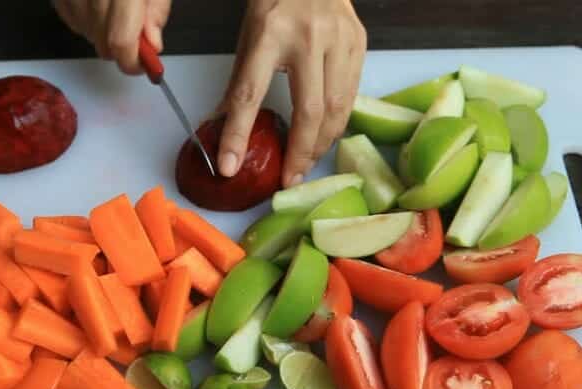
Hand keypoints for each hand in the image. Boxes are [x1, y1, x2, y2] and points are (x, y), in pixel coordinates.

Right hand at [52, 0, 171, 73]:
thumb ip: (156, 11)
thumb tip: (152, 44)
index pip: (121, 42)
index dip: (133, 62)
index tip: (145, 65)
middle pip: (102, 44)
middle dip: (122, 50)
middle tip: (135, 35)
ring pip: (86, 36)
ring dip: (104, 35)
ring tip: (116, 12)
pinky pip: (72, 21)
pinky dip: (86, 21)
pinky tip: (98, 6)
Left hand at [216, 0, 366, 186]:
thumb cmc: (276, 2)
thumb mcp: (248, 38)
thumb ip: (239, 84)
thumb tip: (221, 129)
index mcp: (269, 33)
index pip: (250, 93)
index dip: (238, 134)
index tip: (228, 166)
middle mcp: (309, 36)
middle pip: (308, 111)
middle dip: (299, 153)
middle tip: (288, 179)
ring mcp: (340, 39)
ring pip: (336, 109)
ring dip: (321, 144)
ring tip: (306, 163)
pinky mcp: (360, 44)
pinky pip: (351, 96)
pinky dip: (337, 123)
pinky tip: (324, 137)